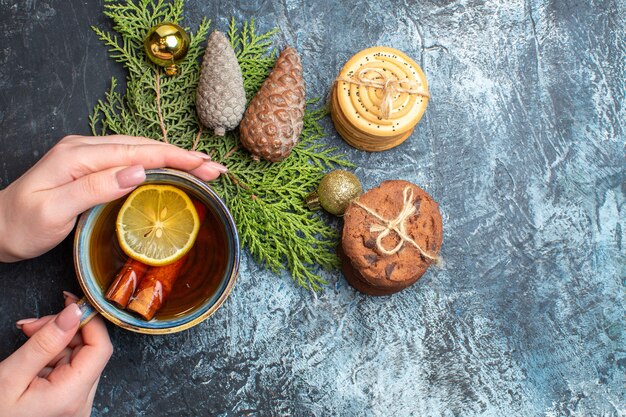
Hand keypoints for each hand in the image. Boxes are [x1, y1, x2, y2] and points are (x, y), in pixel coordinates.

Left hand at [0, 135, 226, 261]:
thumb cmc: (19, 226)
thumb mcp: (53, 212)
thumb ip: (95, 189)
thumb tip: (139, 171)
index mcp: (79, 156)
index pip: (139, 152)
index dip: (176, 158)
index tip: (206, 166)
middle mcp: (85, 149)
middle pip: (144, 147)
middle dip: (183, 156)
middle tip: (215, 169)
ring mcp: (87, 155)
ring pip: (140, 151)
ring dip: (173, 158)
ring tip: (202, 168)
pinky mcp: (89, 166)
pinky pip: (130, 159)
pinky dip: (156, 163)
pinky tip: (170, 170)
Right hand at [0, 292, 112, 416]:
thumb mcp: (11, 375)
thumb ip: (45, 342)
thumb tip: (74, 312)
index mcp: (71, 395)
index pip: (100, 348)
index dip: (89, 321)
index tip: (71, 304)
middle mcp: (80, 402)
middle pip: (89, 350)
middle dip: (64, 329)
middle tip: (33, 325)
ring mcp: (75, 403)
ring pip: (78, 356)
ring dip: (55, 340)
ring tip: (28, 336)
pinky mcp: (68, 401)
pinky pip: (69, 368)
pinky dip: (52, 354)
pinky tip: (32, 354)